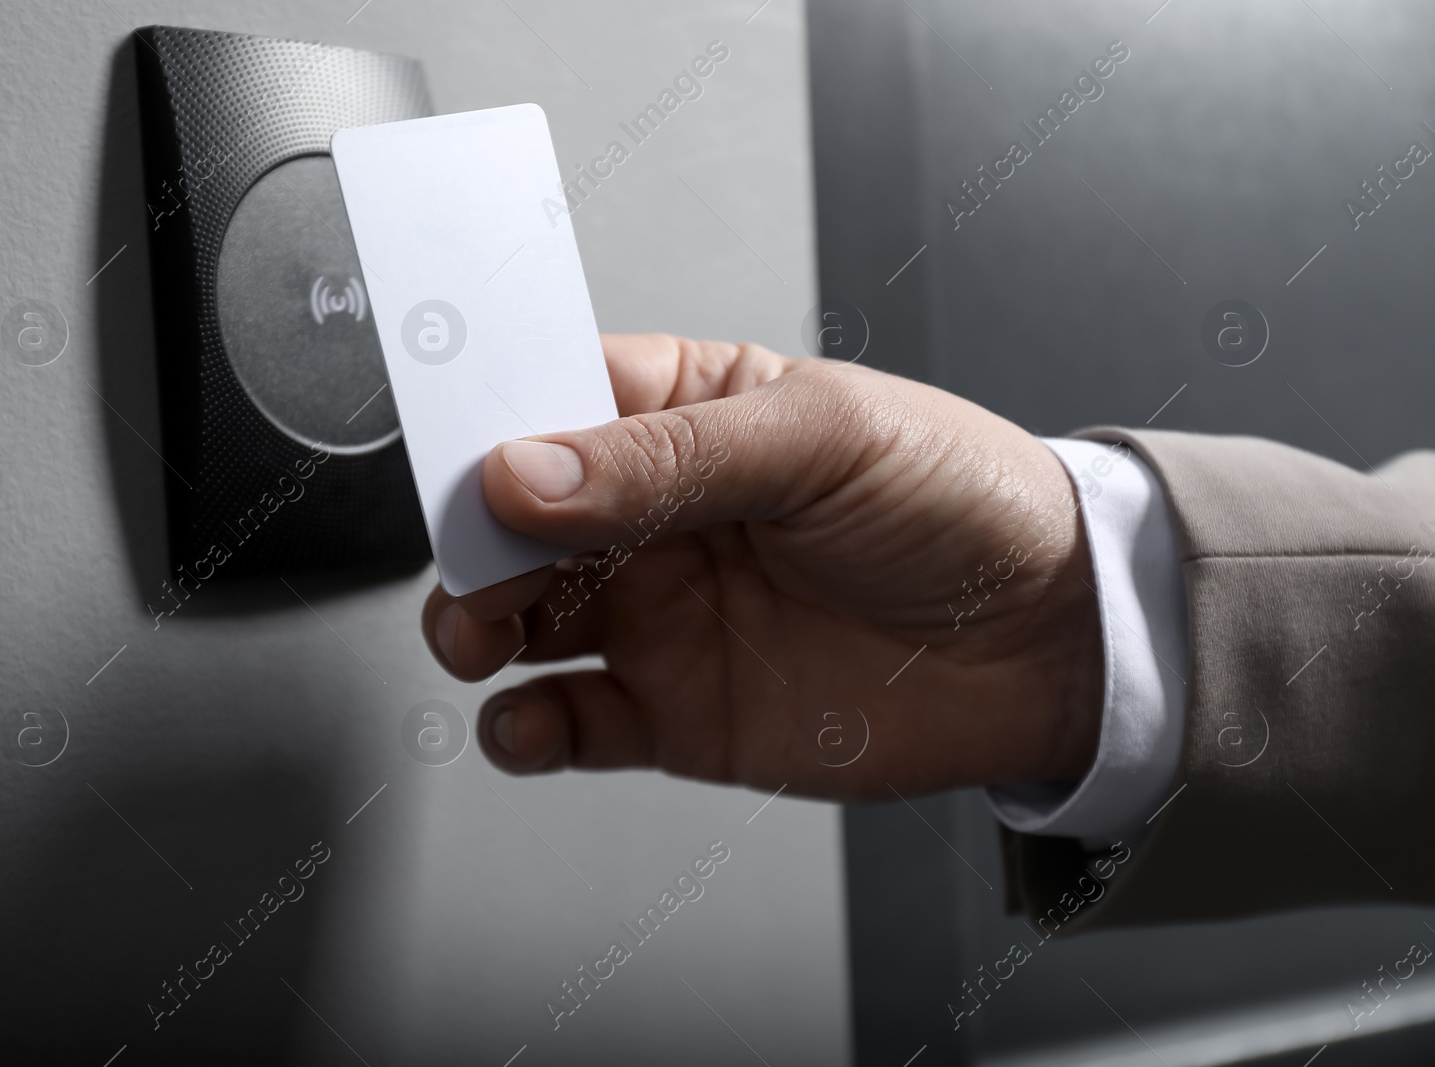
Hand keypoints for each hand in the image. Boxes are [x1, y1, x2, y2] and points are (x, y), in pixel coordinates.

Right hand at [421, 334, 1101, 801]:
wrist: (1049, 641)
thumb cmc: (961, 502)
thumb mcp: (824, 439)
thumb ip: (670, 458)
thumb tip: (527, 468)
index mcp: (685, 413)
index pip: (550, 399)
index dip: (490, 420)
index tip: (456, 453)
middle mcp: (656, 515)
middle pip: (514, 519)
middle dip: (474, 540)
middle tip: (483, 563)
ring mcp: (660, 615)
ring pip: (518, 620)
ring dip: (475, 627)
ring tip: (485, 636)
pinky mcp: (675, 712)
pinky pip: (570, 723)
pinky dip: (526, 730)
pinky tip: (528, 723)